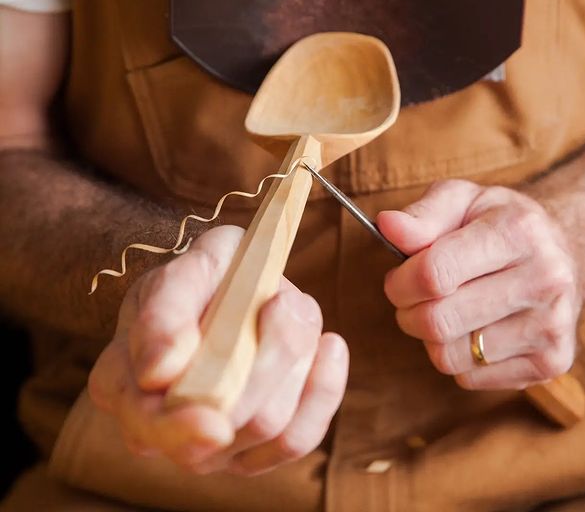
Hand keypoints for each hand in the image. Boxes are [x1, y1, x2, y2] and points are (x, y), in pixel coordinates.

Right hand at [88, 226, 348, 475]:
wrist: (237, 287)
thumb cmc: (206, 278)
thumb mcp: (185, 269)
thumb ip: (165, 310)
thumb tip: (161, 370)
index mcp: (123, 380)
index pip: (146, 424)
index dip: (180, 429)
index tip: (213, 421)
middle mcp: (162, 426)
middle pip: (220, 428)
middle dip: (265, 365)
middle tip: (282, 301)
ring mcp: (212, 445)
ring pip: (268, 425)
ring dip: (294, 355)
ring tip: (288, 307)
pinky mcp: (258, 449)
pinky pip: (299, 436)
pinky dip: (323, 386)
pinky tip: (329, 346)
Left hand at [377, 180, 579, 390]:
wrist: (564, 253)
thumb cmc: (498, 224)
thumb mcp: (461, 199)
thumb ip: (422, 215)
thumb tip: (387, 226)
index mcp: (518, 231)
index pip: (435, 273)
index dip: (400, 282)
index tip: (396, 278)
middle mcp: (544, 280)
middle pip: (438, 321)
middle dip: (408, 311)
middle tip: (412, 298)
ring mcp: (552, 326)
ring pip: (450, 355)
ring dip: (431, 337)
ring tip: (444, 309)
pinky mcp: (552, 362)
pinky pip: (470, 378)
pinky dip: (457, 357)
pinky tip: (471, 329)